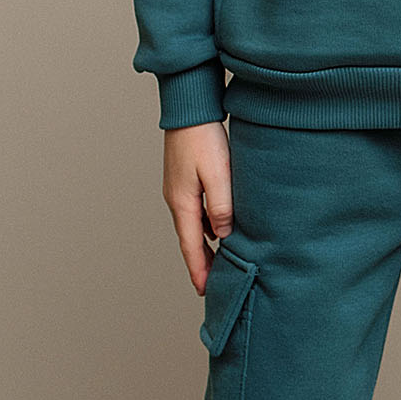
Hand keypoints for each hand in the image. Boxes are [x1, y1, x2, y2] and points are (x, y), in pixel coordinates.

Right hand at [163, 121, 233, 293]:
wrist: (189, 108)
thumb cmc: (204, 138)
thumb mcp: (218, 174)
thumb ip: (221, 206)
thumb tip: (223, 234)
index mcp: (183, 203)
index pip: (192, 246)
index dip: (199, 271)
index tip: (205, 292)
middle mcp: (177, 200)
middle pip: (190, 240)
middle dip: (201, 263)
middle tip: (213, 285)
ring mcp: (178, 190)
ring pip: (192, 227)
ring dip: (204, 246)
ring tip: (218, 263)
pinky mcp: (184, 180)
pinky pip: (194, 213)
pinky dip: (205, 227)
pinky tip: (218, 229)